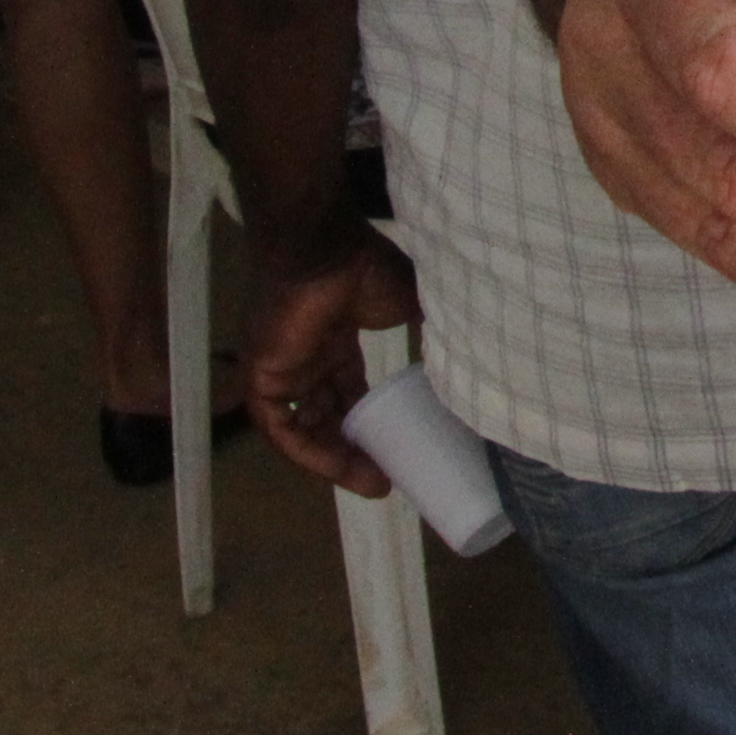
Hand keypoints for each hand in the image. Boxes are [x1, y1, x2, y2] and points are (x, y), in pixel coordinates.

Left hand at [239, 233, 417, 495]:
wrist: (326, 251)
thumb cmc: (368, 270)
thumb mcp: (412, 304)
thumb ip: (431, 330)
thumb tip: (473, 353)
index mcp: (335, 336)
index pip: (347, 390)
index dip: (368, 421)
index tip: (398, 447)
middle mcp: (306, 356)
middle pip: (327, 414)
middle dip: (354, 449)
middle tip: (388, 477)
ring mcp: (282, 367)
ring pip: (304, 428)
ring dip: (335, 459)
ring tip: (373, 483)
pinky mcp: (262, 376)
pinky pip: (280, 428)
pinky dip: (307, 452)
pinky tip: (340, 470)